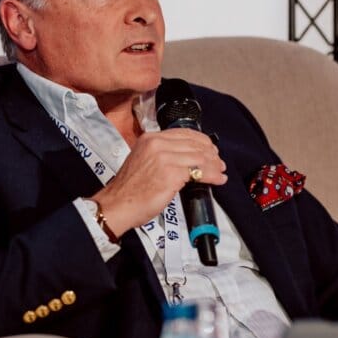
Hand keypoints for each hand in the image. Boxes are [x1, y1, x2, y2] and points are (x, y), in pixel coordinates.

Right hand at [93, 129, 226, 235]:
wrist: (117, 205)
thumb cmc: (129, 190)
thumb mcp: (143, 161)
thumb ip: (162, 155)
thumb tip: (186, 158)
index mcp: (150, 138)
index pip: (184, 133)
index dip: (202, 141)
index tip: (211, 149)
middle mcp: (157, 144)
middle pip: (194, 144)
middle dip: (211, 154)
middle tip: (219, 163)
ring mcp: (164, 158)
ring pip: (199, 157)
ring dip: (214, 166)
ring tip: (221, 172)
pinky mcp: (171, 174)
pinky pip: (199, 172)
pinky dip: (212, 176)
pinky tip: (217, 180)